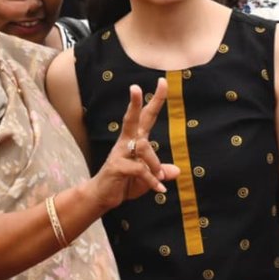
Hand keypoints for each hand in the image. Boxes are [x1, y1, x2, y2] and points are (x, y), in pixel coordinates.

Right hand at [84, 79, 179, 211]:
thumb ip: (160, 172)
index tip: (163, 81)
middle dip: (134, 103)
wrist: (102, 198)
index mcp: (134, 140)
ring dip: (156, 165)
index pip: (146, 116)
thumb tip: (176, 171)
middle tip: (135, 87)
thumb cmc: (124, 183)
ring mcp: (119, 154)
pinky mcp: (116, 167)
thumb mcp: (148, 178)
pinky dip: (152, 180)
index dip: (155, 100)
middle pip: (132, 119)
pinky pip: (140, 170)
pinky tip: (160, 189)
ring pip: (144, 148)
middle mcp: (126, 143)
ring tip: (161, 179)